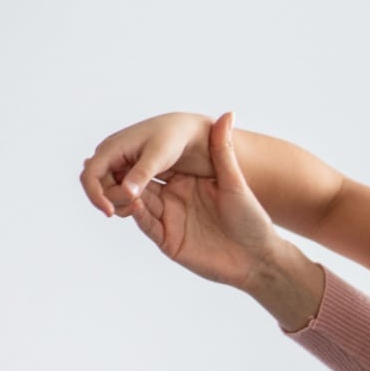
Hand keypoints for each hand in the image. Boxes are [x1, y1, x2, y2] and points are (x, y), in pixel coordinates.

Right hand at [81, 112, 214, 216]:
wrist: (188, 131)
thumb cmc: (174, 137)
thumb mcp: (159, 156)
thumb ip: (142, 174)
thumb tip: (127, 193)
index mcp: (112, 148)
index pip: (90, 176)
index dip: (96, 196)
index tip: (110, 213)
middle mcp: (110, 156)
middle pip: (99, 187)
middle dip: (113, 200)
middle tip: (136, 207)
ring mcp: (118, 164)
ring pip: (109, 190)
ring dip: (120, 202)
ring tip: (140, 206)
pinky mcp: (129, 171)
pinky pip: (121, 189)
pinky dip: (129, 199)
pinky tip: (143, 203)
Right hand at [120, 112, 322, 327]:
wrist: (260, 257)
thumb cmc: (253, 220)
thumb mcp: (235, 182)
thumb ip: (224, 149)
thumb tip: (229, 113)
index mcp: (183, 182)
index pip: (148, 168)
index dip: (132, 160)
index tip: (120, 149)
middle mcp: (172, 199)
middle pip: (133, 184)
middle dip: (117, 176)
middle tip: (108, 169)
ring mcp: (169, 220)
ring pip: (134, 203)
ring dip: (122, 193)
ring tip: (120, 186)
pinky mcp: (168, 240)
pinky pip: (146, 223)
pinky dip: (136, 212)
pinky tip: (132, 202)